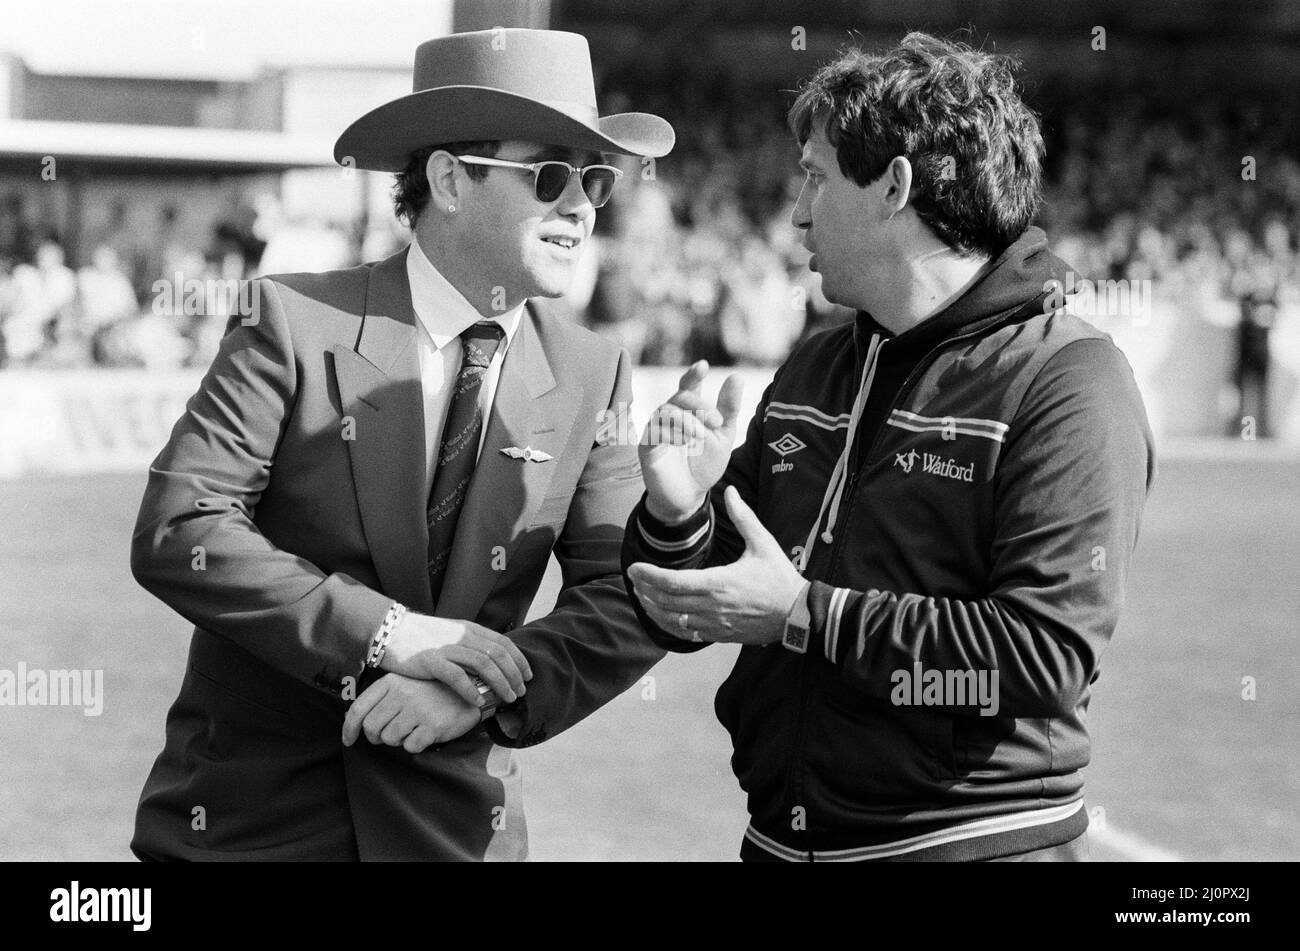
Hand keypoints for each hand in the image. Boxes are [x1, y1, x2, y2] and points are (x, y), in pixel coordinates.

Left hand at [342, 673, 480, 752]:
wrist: (471, 691)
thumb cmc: (433, 692)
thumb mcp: (405, 686)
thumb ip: (379, 699)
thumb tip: (350, 717)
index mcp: (392, 681)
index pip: (359, 708)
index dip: (349, 728)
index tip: (348, 740)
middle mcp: (402, 693)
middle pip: (371, 727)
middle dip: (377, 737)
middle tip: (391, 734)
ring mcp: (418, 709)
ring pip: (389, 739)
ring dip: (398, 740)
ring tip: (412, 730)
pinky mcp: (432, 725)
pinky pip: (410, 747)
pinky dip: (416, 745)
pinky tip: (426, 733)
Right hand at [381, 613, 531, 706]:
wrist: (390, 630)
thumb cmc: (422, 637)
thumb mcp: (451, 634)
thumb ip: (470, 645)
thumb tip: (492, 662)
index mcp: (469, 628)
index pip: (503, 643)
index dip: (519, 660)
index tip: (528, 676)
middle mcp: (462, 635)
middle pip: (498, 655)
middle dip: (514, 675)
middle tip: (522, 692)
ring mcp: (447, 647)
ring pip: (484, 664)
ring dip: (500, 683)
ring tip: (508, 698)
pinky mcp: (430, 660)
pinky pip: (457, 677)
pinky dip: (471, 690)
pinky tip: (479, 702)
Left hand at [627, 486, 804, 644]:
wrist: (797, 614)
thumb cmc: (779, 578)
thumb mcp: (763, 543)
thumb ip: (743, 517)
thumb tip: (729, 491)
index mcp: (719, 583)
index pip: (673, 582)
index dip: (649, 575)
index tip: (634, 567)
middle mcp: (713, 606)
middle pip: (666, 601)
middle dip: (645, 589)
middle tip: (632, 578)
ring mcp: (715, 624)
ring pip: (672, 620)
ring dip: (652, 608)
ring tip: (641, 595)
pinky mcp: (719, 635)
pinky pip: (686, 633)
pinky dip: (668, 625)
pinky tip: (661, 615)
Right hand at [639, 361, 743, 524]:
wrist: (690, 497)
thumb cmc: (705, 464)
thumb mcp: (723, 436)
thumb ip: (729, 408)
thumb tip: (736, 376)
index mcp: (688, 411)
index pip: (688, 386)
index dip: (694, 374)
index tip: (703, 366)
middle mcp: (670, 416)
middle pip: (679, 397)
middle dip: (699, 406)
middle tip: (716, 422)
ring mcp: (656, 430)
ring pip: (665, 412)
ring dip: (686, 420)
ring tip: (699, 435)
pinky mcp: (647, 447)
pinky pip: (653, 433)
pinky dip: (669, 434)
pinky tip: (682, 442)